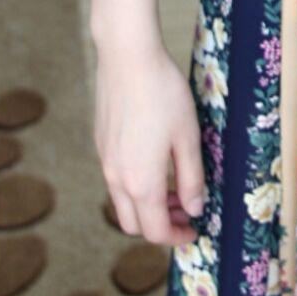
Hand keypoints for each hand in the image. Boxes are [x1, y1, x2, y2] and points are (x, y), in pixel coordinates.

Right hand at [92, 35, 207, 246]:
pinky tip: (155, 163)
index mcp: (141, 182)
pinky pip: (115, 180)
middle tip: (186, 212)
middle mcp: (117, 178)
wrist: (127, 58)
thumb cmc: (164, 95)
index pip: (156, 231)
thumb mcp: (188, 138)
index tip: (195, 231)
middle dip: (160, 226)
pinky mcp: (101, 144)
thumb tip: (196, 209)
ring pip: (122, 202)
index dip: (177, 237)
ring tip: (174, 187)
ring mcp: (105, 161)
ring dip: (147, 205)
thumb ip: (192, 179)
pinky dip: (135, 186)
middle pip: (133, 224)